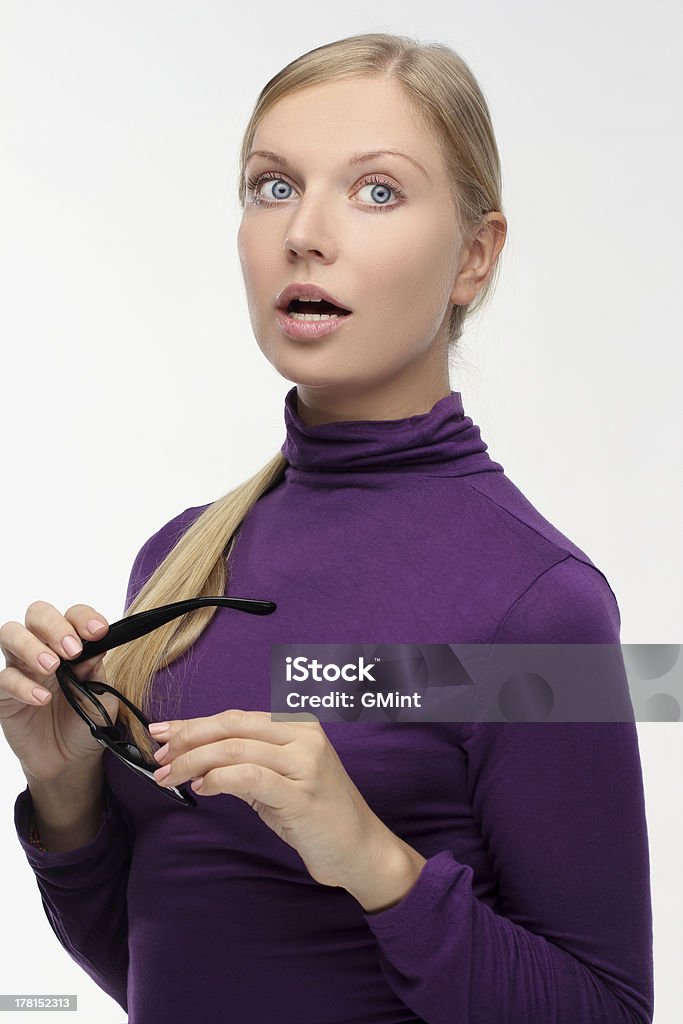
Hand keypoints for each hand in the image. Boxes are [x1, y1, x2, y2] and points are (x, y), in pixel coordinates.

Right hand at [0, 601, 114, 781]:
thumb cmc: (87, 720)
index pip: (73, 615)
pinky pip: (4, 678)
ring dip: (31, 646)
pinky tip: (42, 698)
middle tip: (72, 650)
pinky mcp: (5, 693)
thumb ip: (96, 671)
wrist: (70, 759)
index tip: (99, 632)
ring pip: (11, 634)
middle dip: (54, 625)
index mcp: (71, 643)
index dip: (84, 617)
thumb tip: (95, 646)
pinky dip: (23, 686)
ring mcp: (21, 668)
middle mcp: (44, 648)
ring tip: (52, 667)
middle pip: (37, 614)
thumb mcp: (101, 696)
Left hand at [148, 708, 389, 888]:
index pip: (235, 717)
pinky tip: (202, 788)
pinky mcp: (300, 794)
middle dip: (188, 739)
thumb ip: (246, 760)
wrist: (359, 848)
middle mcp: (303, 736)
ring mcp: (304, 763)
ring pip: (234, 749)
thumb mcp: (281, 777)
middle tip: (159, 756)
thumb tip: (192, 755)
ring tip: (168, 777)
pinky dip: (217, 779)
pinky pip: (247, 777)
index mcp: (298, 725)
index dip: (194, 724)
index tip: (163, 732)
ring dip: (193, 762)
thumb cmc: (314, 814)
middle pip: (231, 726)